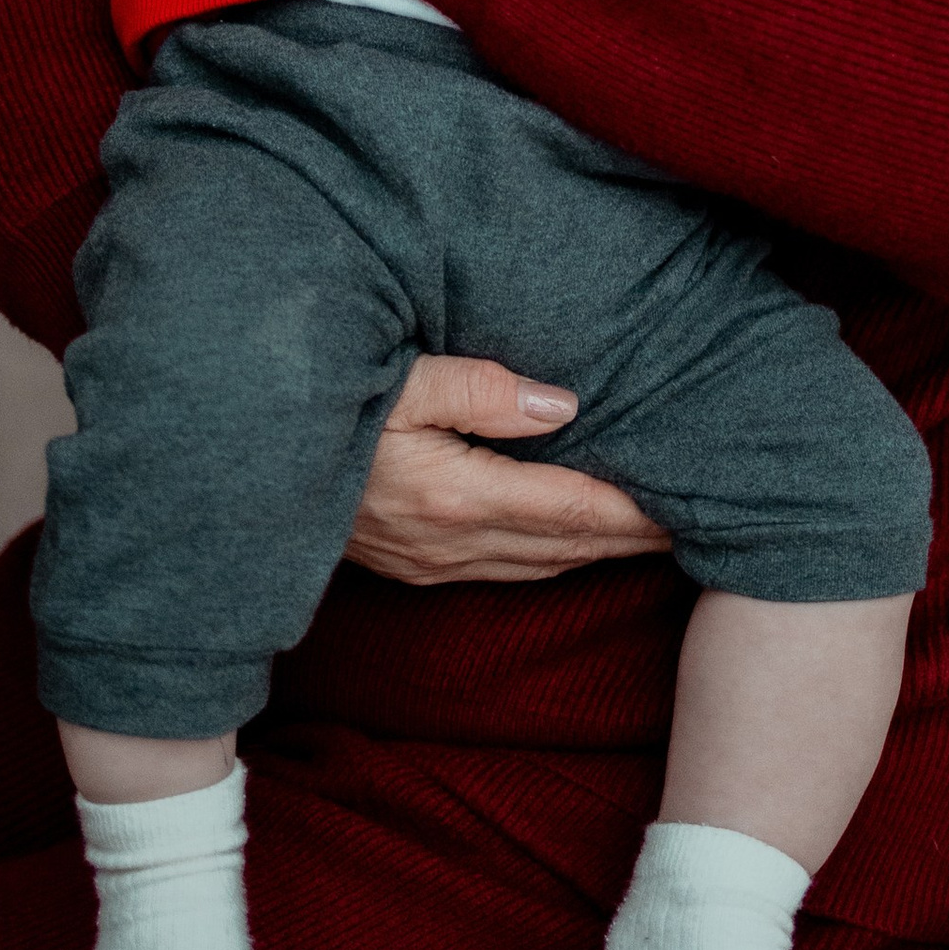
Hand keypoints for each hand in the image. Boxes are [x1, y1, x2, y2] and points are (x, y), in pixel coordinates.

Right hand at [345, 355, 671, 583]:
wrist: (245, 470)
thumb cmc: (327, 405)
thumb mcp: (397, 377)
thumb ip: (480, 387)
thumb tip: (564, 405)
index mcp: (454, 494)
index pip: (572, 509)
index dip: (637, 510)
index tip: (691, 496)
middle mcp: (451, 543)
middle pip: (570, 546)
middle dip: (637, 536)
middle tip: (703, 518)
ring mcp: (433, 564)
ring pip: (544, 567)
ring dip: (602, 551)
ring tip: (657, 531)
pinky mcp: (418, 570)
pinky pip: (510, 572)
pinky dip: (558, 558)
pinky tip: (582, 541)